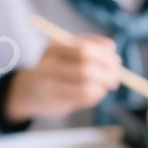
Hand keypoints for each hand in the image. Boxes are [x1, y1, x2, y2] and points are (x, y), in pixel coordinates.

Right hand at [4, 35, 120, 121]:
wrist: (30, 90)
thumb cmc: (57, 67)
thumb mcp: (68, 50)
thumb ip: (90, 44)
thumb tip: (111, 46)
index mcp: (52, 50)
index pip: (84, 50)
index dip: (104, 56)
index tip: (116, 60)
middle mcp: (47, 68)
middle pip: (86, 70)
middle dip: (108, 73)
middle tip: (116, 76)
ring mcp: (48, 87)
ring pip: (86, 87)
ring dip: (103, 86)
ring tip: (107, 85)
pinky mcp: (54, 103)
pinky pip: (83, 100)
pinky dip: (96, 96)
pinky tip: (96, 92)